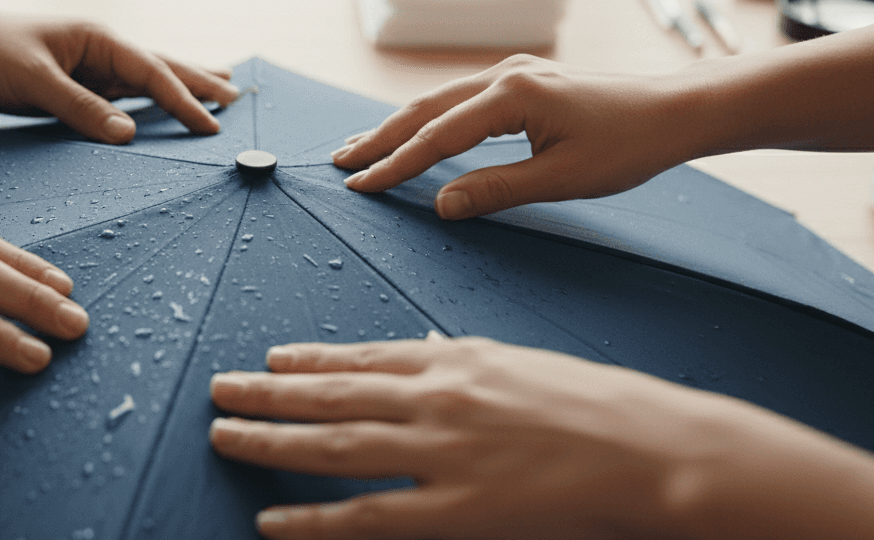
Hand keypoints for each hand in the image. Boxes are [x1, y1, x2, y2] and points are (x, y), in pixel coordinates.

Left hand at [0, 6, 240, 143]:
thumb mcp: (33, 80)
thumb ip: (80, 108)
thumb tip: (128, 135)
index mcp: (98, 40)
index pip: (153, 74)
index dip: (185, 100)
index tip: (213, 125)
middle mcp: (100, 53)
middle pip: (162, 70)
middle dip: (200, 83)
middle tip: (238, 98)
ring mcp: (89, 71)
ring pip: (145, 85)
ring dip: (180, 91)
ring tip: (219, 93)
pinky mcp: (74, 89)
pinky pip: (119, 102)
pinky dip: (146, 107)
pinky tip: (157, 116)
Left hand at [209, 335, 873, 539]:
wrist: (654, 447)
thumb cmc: (595, 403)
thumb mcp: (519, 364)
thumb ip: (459, 363)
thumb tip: (415, 355)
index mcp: (452, 359)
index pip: (359, 357)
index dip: (305, 361)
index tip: (268, 360)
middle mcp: (434, 397)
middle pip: (329, 395)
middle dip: (265, 394)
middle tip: (219, 389)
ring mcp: (440, 453)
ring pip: (332, 447)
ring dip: (270, 441)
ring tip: (224, 435)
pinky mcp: (456, 510)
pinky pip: (367, 517)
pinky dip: (313, 520)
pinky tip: (273, 519)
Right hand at [331, 55, 701, 219]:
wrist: (675, 110)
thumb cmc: (629, 145)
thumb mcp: (563, 178)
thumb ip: (497, 190)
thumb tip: (442, 205)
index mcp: (513, 96)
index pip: (437, 137)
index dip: (395, 165)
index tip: (361, 185)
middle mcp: (506, 75)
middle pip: (425, 108)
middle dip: (380, 137)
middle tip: (340, 161)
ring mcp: (513, 72)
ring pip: (439, 100)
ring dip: (399, 125)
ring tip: (362, 146)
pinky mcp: (522, 79)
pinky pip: (460, 98)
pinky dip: (428, 118)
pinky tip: (414, 130)